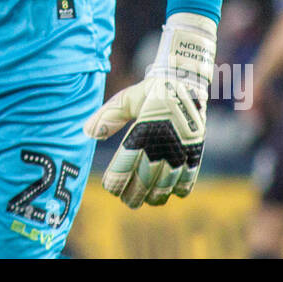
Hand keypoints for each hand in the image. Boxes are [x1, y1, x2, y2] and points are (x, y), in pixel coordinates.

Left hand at [85, 13, 216, 207]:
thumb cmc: (151, 90)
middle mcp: (162, 142)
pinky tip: (172, 193)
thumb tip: (87, 132)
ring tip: (146, 201)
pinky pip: (189, 176)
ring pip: (167, 182)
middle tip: (126, 201)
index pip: (126, 163)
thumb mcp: (126, 100)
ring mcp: (181, 148)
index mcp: (143, 130)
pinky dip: (181, 188)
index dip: (117, 179)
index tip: (110, 187)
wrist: (185, 80)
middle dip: (134, 194)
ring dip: (155, 196)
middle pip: (145, 179)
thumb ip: (107, 117)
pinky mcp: (195, 149)